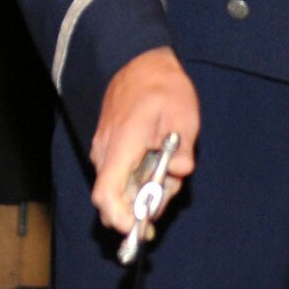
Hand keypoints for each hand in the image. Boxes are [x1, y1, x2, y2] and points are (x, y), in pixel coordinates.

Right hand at [90, 46, 199, 233]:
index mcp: (123, 144)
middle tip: (170, 190)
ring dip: (143, 191)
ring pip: (117, 188)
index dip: (120, 218)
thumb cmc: (163, 86)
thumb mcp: (184, 114)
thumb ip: (182, 147)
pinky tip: (159, 163)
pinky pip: (118, 175)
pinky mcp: (108, 148)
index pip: (106, 194)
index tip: (141, 227)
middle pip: (113, 199)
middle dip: (141, 207)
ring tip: (169, 168)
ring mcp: (104, 150)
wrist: (139, 62)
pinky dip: (138, 179)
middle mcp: (106, 151)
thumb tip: (179, 172)